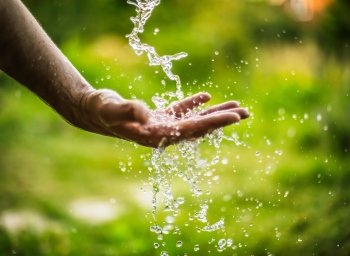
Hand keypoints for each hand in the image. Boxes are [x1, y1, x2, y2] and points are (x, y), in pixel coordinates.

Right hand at [80, 89, 248, 147]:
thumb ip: (128, 110)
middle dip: (222, 120)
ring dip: (214, 113)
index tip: (235, 117)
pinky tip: (206, 97)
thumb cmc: (101, 111)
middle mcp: (163, 134)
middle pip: (199, 127)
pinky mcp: (159, 117)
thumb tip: (146, 113)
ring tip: (236, 107)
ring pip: (193, 120)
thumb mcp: (112, 108)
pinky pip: (181, 111)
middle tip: (246, 113)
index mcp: (156, 135)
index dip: (213, 122)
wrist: (92, 111)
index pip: (191, 129)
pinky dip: (194, 104)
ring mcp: (162, 126)